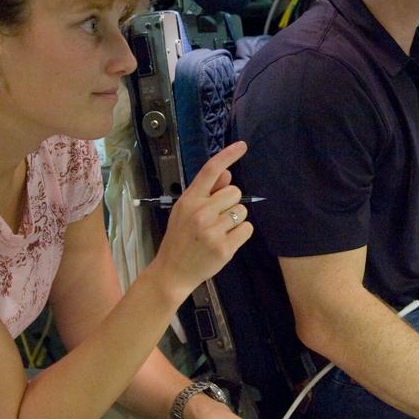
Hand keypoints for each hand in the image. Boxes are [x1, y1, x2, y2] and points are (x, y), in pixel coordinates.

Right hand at [148, 141, 253, 299]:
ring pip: (242, 211)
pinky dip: (241, 234)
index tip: (243, 146)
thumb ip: (206, 192)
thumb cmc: (179, 238)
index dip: (228, 155)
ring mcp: (213, 231)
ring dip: (236, 220)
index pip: (211, 170)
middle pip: (235, 192)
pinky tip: (226, 241)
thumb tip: (228, 173)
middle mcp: (201, 212)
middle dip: (231, 203)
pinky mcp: (224, 247)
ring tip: (218, 232)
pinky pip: (247, 229)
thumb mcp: (185, 211)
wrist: (171, 272)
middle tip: (216, 218)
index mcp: (189, 199)